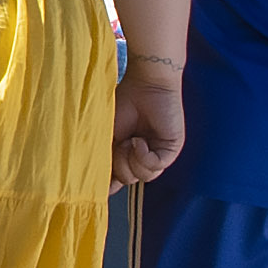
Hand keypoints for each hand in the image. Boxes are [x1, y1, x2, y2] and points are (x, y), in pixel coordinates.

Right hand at [110, 65, 183, 189]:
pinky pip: (155, 166)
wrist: (146, 83)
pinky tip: (139, 141)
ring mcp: (157, 154)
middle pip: (128, 180)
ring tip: (130, 140)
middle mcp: (141, 156)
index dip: (108, 182)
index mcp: (125, 154)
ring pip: (143, 177)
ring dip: (131, 160)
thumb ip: (102, 158)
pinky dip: (144, 156)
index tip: (97, 179)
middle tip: (117, 145)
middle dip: (119, 165)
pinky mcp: (170, 150)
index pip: (118, 179)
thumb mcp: (106, 135)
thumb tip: (99, 184)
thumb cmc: (123, 102)